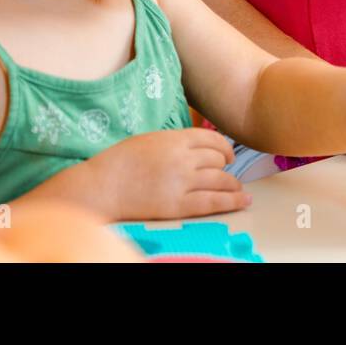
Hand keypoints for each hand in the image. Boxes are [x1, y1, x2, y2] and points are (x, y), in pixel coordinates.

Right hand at [86, 128, 250, 220]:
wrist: (102, 185)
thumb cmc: (121, 161)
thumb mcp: (151, 139)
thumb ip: (176, 142)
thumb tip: (199, 148)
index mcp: (176, 139)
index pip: (213, 139)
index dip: (225, 148)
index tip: (228, 155)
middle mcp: (184, 158)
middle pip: (218, 160)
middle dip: (224, 167)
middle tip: (225, 174)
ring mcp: (182, 182)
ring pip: (221, 180)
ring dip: (233, 184)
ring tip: (238, 189)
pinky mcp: (178, 205)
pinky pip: (213, 202)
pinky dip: (232, 201)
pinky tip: (243, 201)